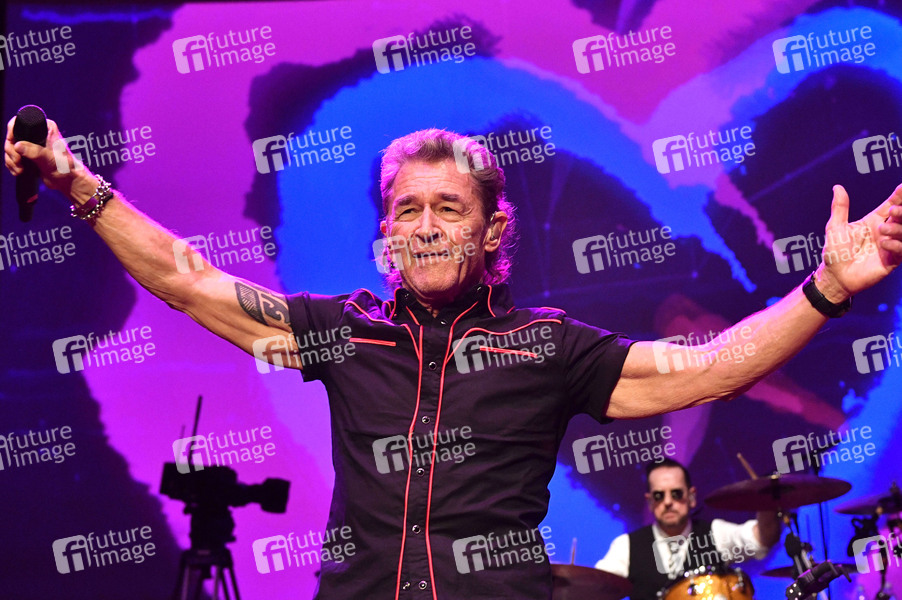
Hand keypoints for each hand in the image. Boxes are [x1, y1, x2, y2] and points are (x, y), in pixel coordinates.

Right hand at [4, 115, 93, 200]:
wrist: (68, 181)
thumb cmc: (65, 167)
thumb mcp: (49, 158)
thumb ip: (34, 151)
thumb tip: (17, 146)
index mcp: (44, 127)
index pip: (19, 122)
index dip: (12, 133)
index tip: (14, 146)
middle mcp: (37, 133)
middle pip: (12, 137)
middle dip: (11, 152)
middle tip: (18, 162)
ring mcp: (32, 145)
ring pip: (11, 148)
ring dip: (11, 160)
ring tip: (20, 170)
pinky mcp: (28, 155)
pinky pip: (13, 157)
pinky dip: (12, 165)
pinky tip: (18, 171)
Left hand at [818, 184, 901, 300]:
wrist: (835, 277)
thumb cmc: (834, 252)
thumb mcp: (835, 227)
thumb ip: (840, 208)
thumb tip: (837, 187)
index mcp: (873, 221)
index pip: (892, 204)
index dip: (899, 195)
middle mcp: (885, 231)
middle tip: (894, 211)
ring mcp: (890, 245)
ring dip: (898, 228)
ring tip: (883, 230)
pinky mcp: (892, 260)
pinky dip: (896, 244)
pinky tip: (884, 244)